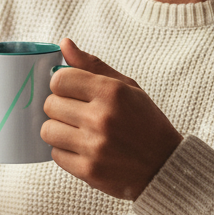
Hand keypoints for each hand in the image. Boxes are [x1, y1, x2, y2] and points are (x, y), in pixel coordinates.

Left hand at [42, 37, 182, 200]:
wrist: (165, 166)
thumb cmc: (144, 122)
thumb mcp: (126, 87)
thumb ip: (92, 65)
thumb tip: (64, 43)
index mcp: (111, 92)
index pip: (59, 79)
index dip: (61, 84)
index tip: (69, 90)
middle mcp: (101, 118)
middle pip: (50, 105)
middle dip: (59, 107)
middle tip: (76, 113)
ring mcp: (94, 146)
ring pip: (48, 130)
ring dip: (58, 130)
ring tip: (77, 131)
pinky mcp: (88, 171)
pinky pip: (55, 154)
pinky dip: (64, 151)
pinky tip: (82, 148)